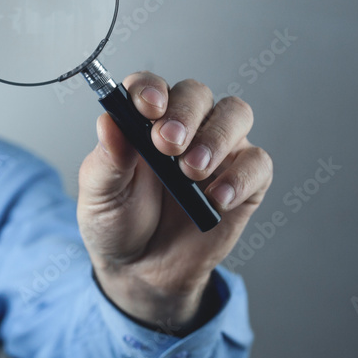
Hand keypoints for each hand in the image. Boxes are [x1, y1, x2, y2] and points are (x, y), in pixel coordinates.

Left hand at [77, 72, 272, 332]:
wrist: (142, 270)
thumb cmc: (118, 223)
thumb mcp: (100, 195)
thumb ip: (107, 159)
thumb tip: (108, 122)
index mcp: (142, 120)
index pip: (151, 86)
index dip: (151, 90)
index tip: (148, 108)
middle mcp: (184, 126)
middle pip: (196, 94)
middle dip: (184, 114)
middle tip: (167, 145)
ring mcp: (217, 150)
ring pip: (235, 115)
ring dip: (216, 137)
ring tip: (192, 171)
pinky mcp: (244, 180)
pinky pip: (257, 164)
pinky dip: (240, 177)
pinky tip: (217, 198)